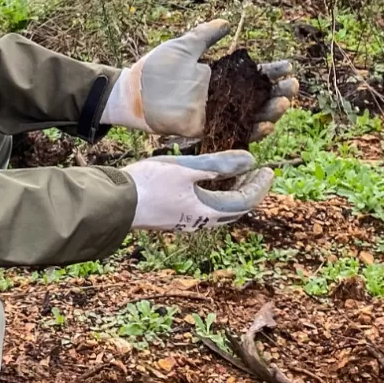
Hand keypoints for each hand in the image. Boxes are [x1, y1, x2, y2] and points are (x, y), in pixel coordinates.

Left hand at [101, 20, 298, 140]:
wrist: (133, 89)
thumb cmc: (155, 68)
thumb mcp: (184, 46)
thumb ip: (205, 36)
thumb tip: (226, 22)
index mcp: (220, 77)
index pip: (254, 75)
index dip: (273, 72)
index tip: (287, 66)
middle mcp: (221, 96)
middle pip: (259, 98)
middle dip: (278, 93)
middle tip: (291, 86)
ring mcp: (214, 113)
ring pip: (251, 117)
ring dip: (270, 112)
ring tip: (283, 103)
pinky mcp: (205, 128)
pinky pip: (232, 132)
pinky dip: (251, 131)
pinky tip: (265, 125)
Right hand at [123, 151, 273, 231]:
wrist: (115, 202)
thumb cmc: (149, 184)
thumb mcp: (186, 168)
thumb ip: (218, 164)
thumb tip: (250, 160)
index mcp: (206, 212)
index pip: (244, 202)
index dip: (259, 186)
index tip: (268, 170)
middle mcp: (199, 222)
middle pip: (234, 210)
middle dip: (249, 191)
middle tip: (257, 173)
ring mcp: (185, 222)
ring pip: (219, 212)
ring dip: (232, 194)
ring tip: (236, 177)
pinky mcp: (172, 218)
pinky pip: (203, 210)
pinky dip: (215, 196)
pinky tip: (207, 184)